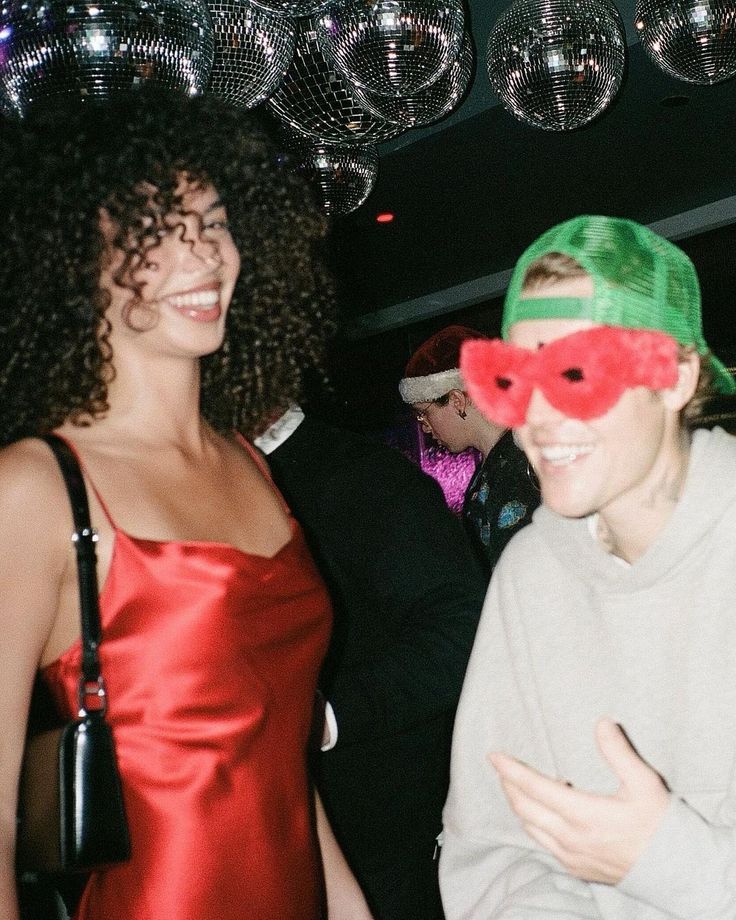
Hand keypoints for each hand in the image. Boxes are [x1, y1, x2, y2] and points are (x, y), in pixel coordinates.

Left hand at [489, 719, 669, 884]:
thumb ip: (618, 752)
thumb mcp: (644, 783)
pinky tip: (548, 811)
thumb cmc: (659, 823)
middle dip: (509, 786)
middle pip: (525, 809)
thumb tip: (601, 723)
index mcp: (583, 815)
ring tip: (523, 786)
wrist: (674, 869)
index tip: (494, 756)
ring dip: (521, 805)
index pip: (535, 788)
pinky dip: (536, 823)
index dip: (511, 771)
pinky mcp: (576, 868)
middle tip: (503, 768)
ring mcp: (571, 857)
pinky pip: (543, 844)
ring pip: (531, 828)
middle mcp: (571, 838)